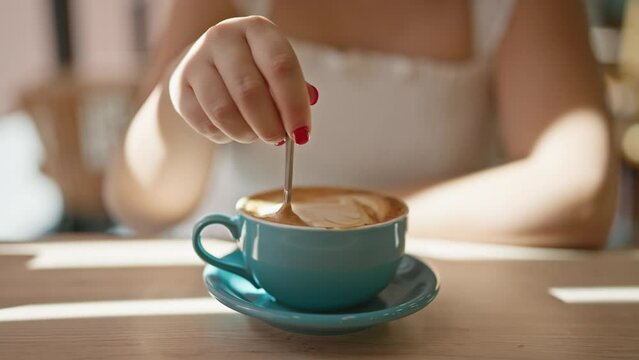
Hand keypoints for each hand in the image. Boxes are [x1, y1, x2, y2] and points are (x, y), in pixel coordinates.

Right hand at [168, 16, 317, 144]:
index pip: (281, 67)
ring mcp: (197, 60)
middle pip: (250, 91)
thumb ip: (294, 94)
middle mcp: (223, 38)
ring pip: (224, 111)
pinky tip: (232, 129)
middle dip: (269, 124)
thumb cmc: (254, 70)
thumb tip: (300, 125)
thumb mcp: (277, 72)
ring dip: (245, 133)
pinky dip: (224, 135)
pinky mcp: (179, 86)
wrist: (209, 66)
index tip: (301, 134)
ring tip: (254, 134)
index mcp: (257, 30)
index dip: (294, 105)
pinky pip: (205, 123)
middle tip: (277, 139)